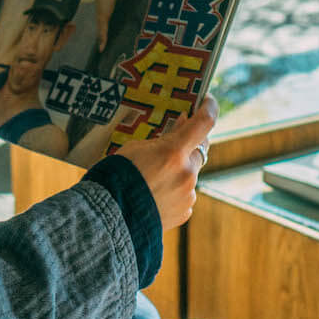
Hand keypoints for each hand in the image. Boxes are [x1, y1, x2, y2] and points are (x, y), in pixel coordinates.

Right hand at [113, 96, 218, 230]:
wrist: (109, 217)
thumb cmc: (117, 175)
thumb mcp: (136, 147)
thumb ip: (163, 138)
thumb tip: (183, 125)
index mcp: (174, 152)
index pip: (204, 122)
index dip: (209, 108)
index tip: (207, 101)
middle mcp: (187, 173)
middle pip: (199, 150)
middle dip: (188, 145)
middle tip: (173, 142)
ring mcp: (188, 194)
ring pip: (190, 174)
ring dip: (178, 170)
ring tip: (152, 176)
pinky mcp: (184, 211)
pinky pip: (185, 194)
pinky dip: (174, 190)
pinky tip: (155, 193)